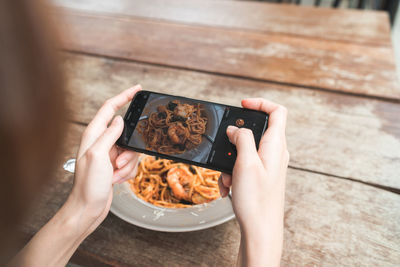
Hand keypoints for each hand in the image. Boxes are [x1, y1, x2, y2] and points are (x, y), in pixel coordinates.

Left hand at [10, 86, 141, 266]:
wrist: (88, 208)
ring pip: (131, 150)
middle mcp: (101, 142)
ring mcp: (109, 153)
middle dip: (130, 150)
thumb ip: (110, 134)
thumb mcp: (98, 156)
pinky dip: (127, 172)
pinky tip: (115, 180)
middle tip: (119, 163)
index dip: (124, 96)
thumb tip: (119, 119)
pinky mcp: (115, 165)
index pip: (110, 108)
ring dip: (127, 164)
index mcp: (94, 134)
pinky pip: (131, 162)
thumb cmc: (88, 185)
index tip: (138, 88)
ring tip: (114, 174)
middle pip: (127, 133)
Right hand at [219, 98, 288, 266]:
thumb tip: (236, 129)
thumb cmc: (257, 199)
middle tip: (225, 152)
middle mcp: (275, 152)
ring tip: (226, 179)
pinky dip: (233, 173)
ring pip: (245, 151)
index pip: (277, 111)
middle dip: (235, 141)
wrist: (261, 230)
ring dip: (230, 161)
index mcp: (276, 145)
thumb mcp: (246, 163)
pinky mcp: (262, 177)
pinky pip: (244, 166)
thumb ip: (242, 139)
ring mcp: (269, 165)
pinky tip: (228, 189)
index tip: (242, 105)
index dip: (260, 103)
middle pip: (255, 132)